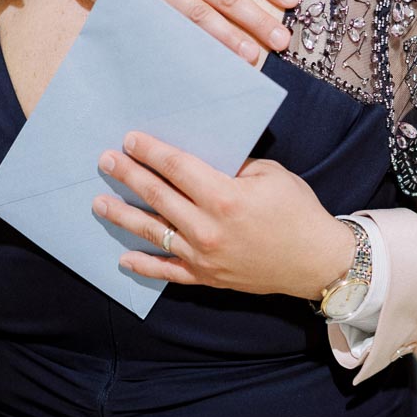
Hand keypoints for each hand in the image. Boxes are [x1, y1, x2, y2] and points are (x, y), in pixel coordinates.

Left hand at [94, 131, 355, 299]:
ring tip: (99, 203)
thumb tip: (204, 160)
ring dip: (123, 216)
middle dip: (128, 175)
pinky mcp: (207, 277)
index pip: (177, 168)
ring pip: (152, 233)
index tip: (130, 139)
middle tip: (105, 161)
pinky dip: (144, 265)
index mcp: (225, 197)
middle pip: (157, 196)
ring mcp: (204, 256)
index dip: (151, 152)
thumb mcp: (271, 175)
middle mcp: (208, 227)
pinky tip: (123, 257)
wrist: (317, 261)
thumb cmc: (298, 211)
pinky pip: (167, 272)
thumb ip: (234, 168)